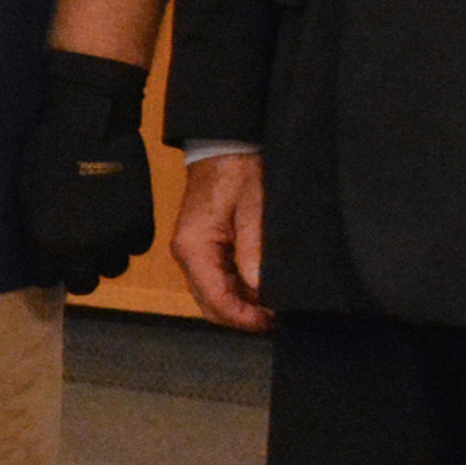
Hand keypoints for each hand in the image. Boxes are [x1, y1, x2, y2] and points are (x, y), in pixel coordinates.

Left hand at [16, 49, 159, 294]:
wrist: (88, 126)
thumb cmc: (46, 154)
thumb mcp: (28, 197)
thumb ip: (38, 229)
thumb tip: (46, 248)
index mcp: (45, 243)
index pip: (46, 278)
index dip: (50, 267)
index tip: (53, 257)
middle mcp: (80, 251)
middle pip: (83, 285)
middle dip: (80, 272)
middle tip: (81, 254)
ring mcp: (113, 240)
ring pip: (114, 269)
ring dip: (108, 256)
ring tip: (104, 235)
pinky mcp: (141, 224)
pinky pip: (138, 248)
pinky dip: (131, 238)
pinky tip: (123, 221)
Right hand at [172, 150, 270, 330]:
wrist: (225, 143)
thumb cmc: (240, 172)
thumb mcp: (254, 210)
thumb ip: (255, 252)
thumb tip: (261, 292)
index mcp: (194, 249)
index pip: (215, 301)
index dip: (245, 318)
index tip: (275, 320)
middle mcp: (187, 255)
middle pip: (210, 305)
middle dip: (243, 317)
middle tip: (278, 318)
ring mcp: (192, 251)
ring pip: (213, 295)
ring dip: (242, 304)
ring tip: (274, 304)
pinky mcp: (202, 245)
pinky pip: (217, 279)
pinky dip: (238, 289)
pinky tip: (261, 287)